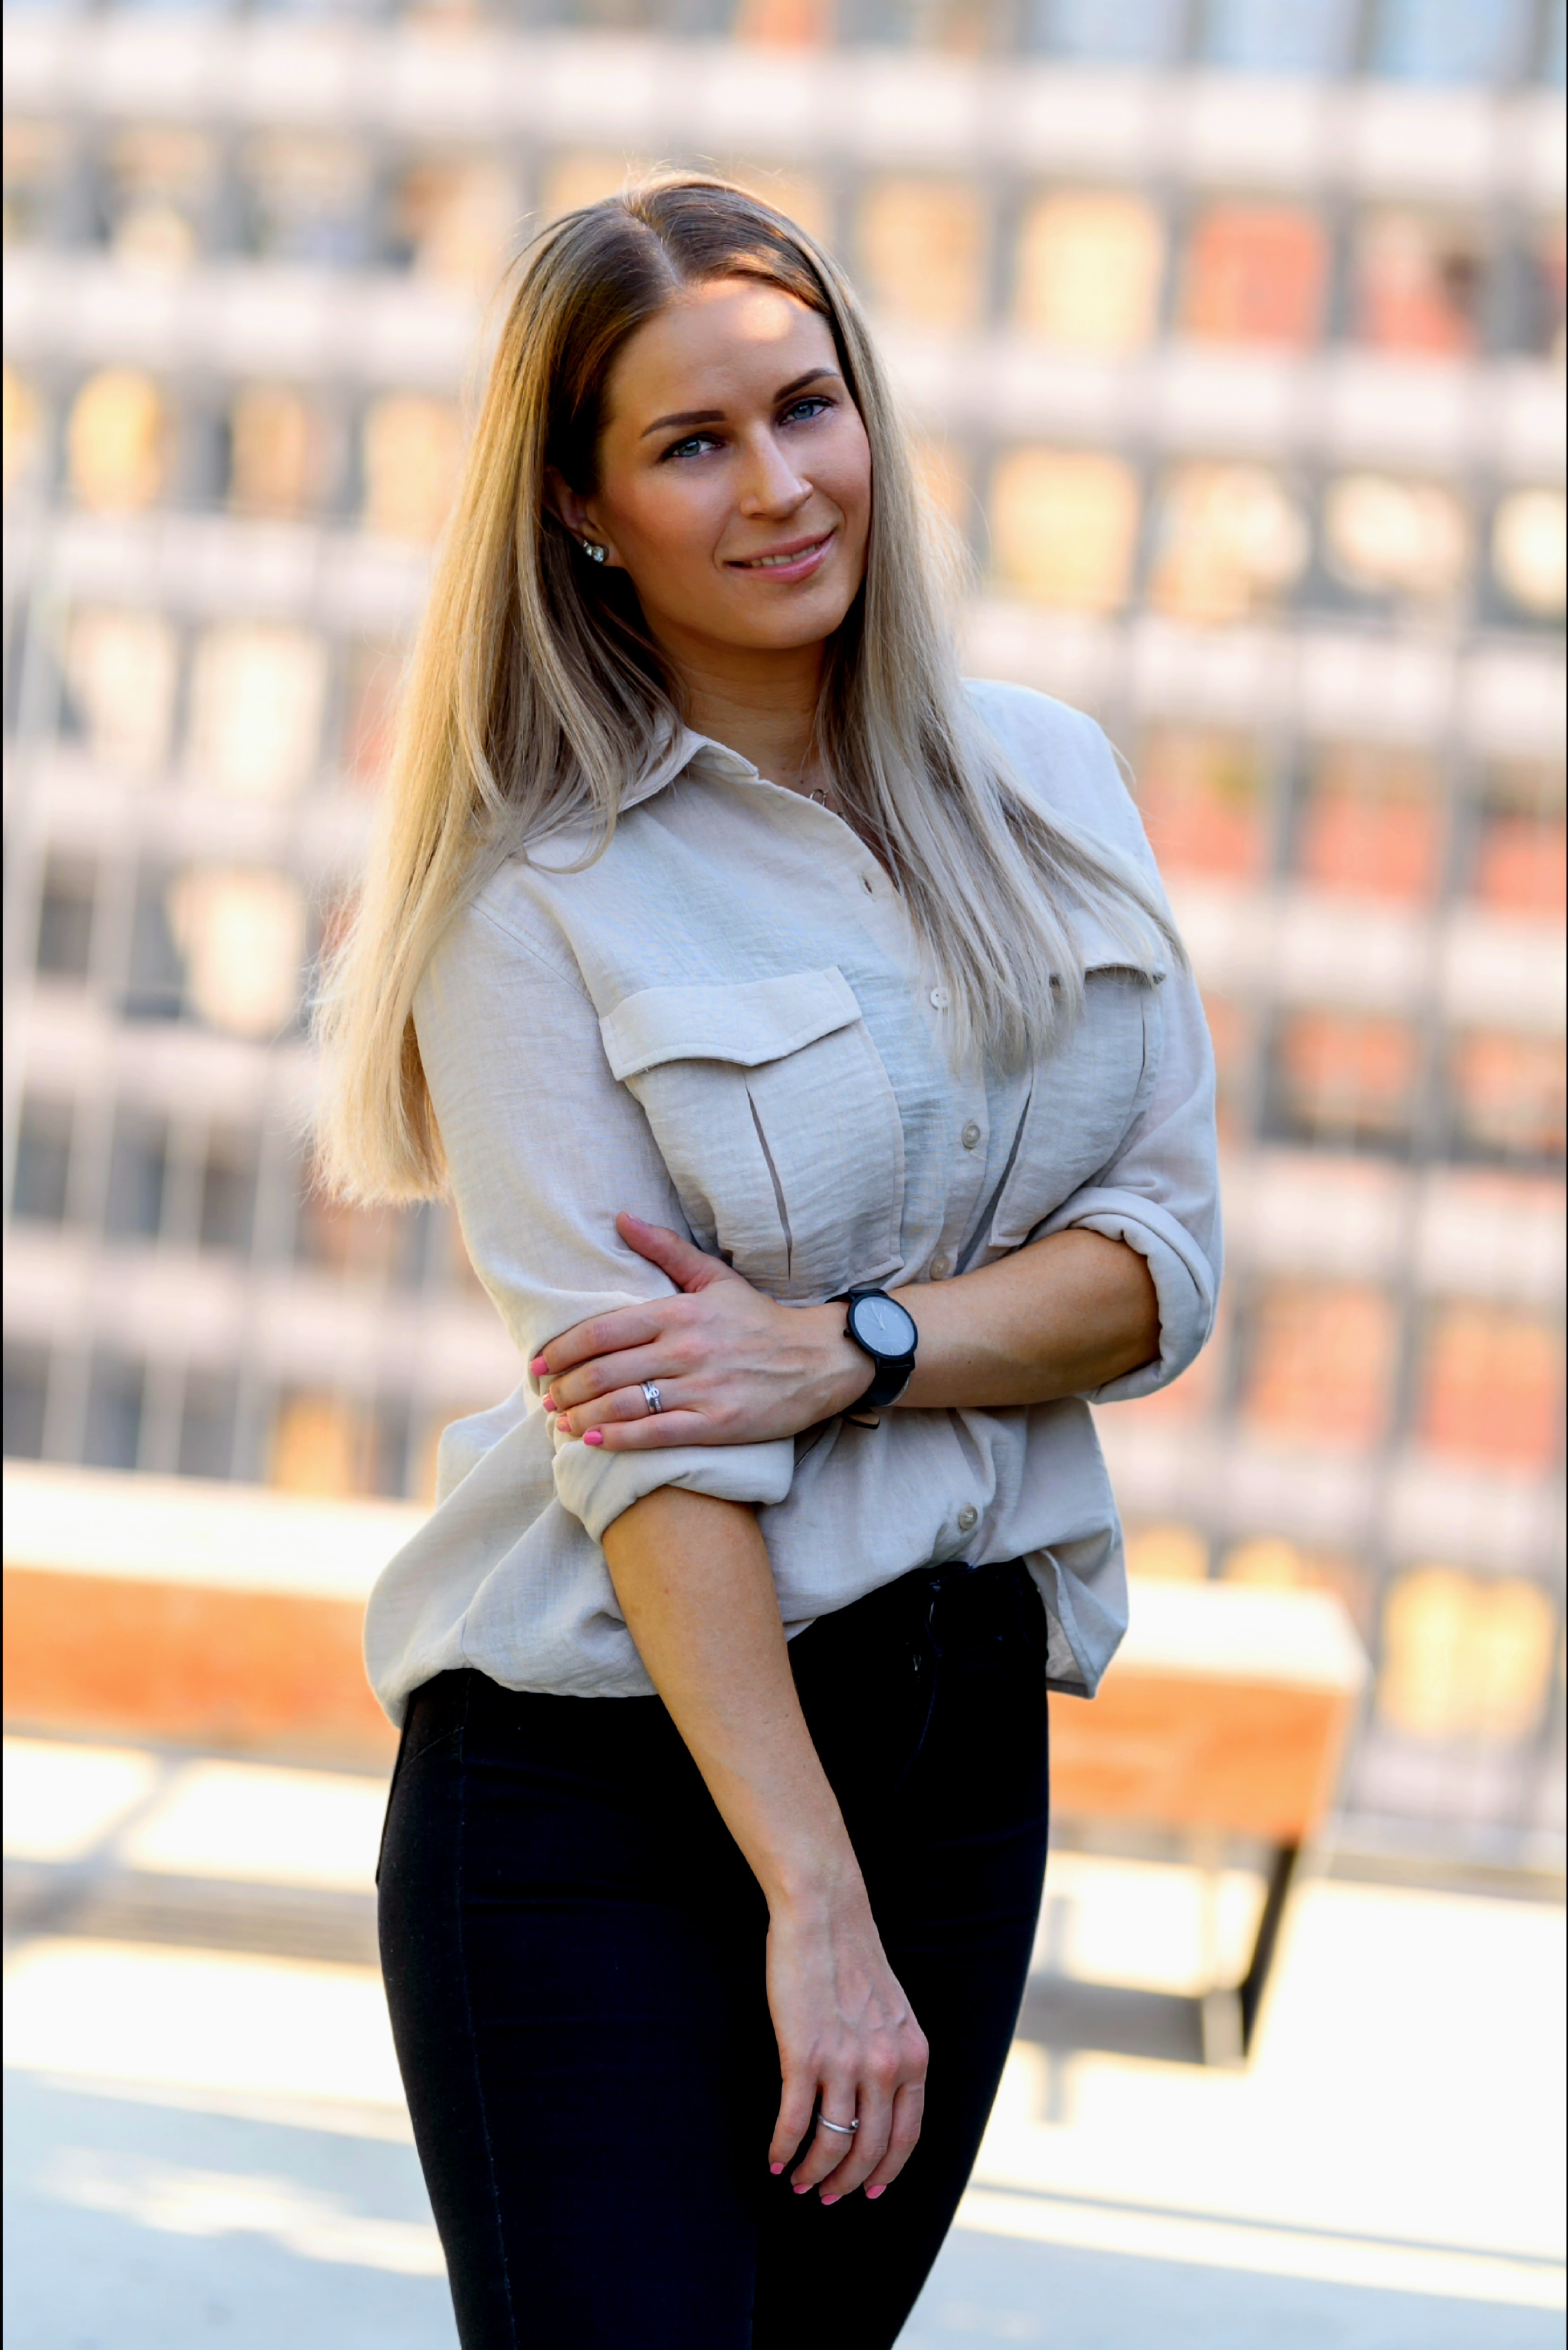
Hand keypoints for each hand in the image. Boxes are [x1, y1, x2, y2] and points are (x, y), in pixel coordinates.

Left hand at [532, 1214, 866, 1447]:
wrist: (819, 1359)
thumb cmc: (759, 1319)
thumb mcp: (714, 1277)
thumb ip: (665, 1249)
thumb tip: (620, 1217)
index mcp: (679, 1311)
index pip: (602, 1331)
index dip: (562, 1351)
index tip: (539, 1364)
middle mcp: (685, 1348)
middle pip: (604, 1371)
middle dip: (565, 1388)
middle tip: (546, 1398)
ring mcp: (701, 1387)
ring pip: (623, 1405)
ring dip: (582, 1416)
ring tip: (562, 1422)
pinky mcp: (717, 1423)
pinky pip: (655, 1434)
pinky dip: (618, 1440)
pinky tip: (593, 1443)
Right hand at [766, 1871, 928, 2202]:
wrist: (824, 1915)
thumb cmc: (851, 1960)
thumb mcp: (893, 2014)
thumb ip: (893, 2057)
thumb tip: (878, 2105)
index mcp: (913, 2057)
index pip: (906, 2137)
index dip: (886, 2171)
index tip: (869, 2191)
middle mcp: (886, 2066)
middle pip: (870, 2149)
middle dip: (847, 2183)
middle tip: (825, 2195)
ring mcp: (845, 2062)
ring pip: (833, 2143)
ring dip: (814, 2172)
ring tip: (798, 2181)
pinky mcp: (804, 2055)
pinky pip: (795, 2121)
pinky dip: (783, 2147)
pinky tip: (774, 2157)